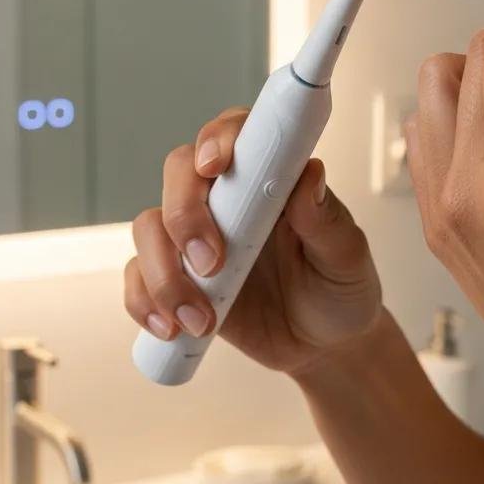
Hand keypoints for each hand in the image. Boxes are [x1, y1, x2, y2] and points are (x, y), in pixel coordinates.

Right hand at [124, 107, 382, 376]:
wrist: (323, 348)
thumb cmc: (339, 290)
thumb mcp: (346, 258)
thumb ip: (327, 220)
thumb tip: (310, 174)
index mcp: (268, 177)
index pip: (233, 135)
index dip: (216, 139)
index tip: (214, 165)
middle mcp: (224, 198)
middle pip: (178, 174)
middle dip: (184, 215)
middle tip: (210, 262)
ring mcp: (192, 237)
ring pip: (149, 227)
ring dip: (164, 272)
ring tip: (201, 319)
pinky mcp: (174, 278)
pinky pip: (137, 277)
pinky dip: (144, 301)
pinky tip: (171, 328)